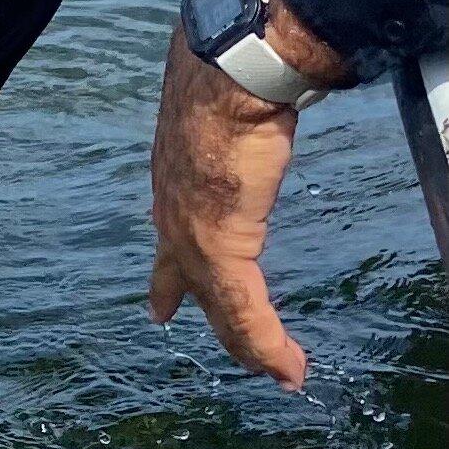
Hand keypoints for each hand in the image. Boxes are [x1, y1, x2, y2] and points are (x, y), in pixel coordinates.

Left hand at [146, 28, 311, 387]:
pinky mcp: (220, 248)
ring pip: (223, 309)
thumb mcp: (228, 120)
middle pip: (192, 284)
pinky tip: (286, 368)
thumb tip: (263, 102)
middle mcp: (174, 217)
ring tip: (278, 372)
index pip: (170, 244)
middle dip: (210, 318)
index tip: (162, 306)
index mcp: (174, 188)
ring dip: (253, 345)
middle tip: (222, 352)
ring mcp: (192, 237)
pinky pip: (245, 310)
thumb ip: (239, 131)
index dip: (169, 279)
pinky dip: (266, 343)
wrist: (228, 76)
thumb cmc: (233, 85)